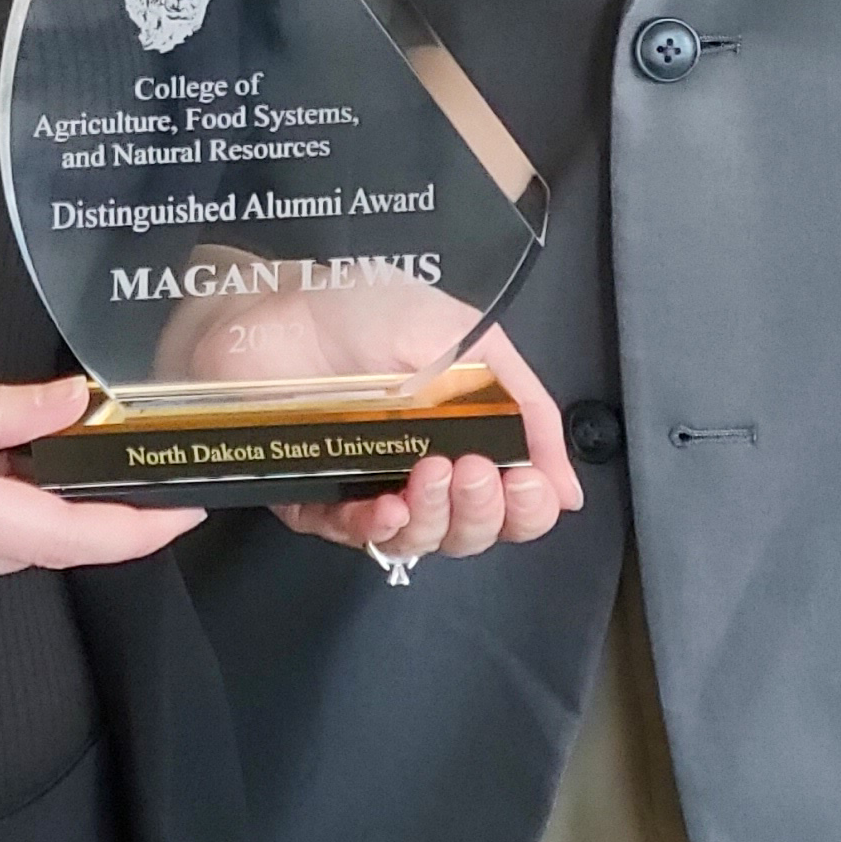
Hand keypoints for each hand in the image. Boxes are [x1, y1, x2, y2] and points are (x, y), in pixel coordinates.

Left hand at [273, 322, 584, 567]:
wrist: (272, 299)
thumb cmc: (366, 308)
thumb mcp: (469, 340)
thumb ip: (527, 409)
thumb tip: (568, 494)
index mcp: (464, 434)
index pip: (511, 503)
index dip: (527, 508)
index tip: (528, 483)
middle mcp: (420, 469)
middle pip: (471, 531)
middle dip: (485, 513)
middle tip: (474, 471)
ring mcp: (367, 487)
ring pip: (420, 542)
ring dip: (437, 518)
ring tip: (431, 471)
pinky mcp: (312, 499)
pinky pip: (351, 535)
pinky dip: (378, 529)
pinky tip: (390, 505)